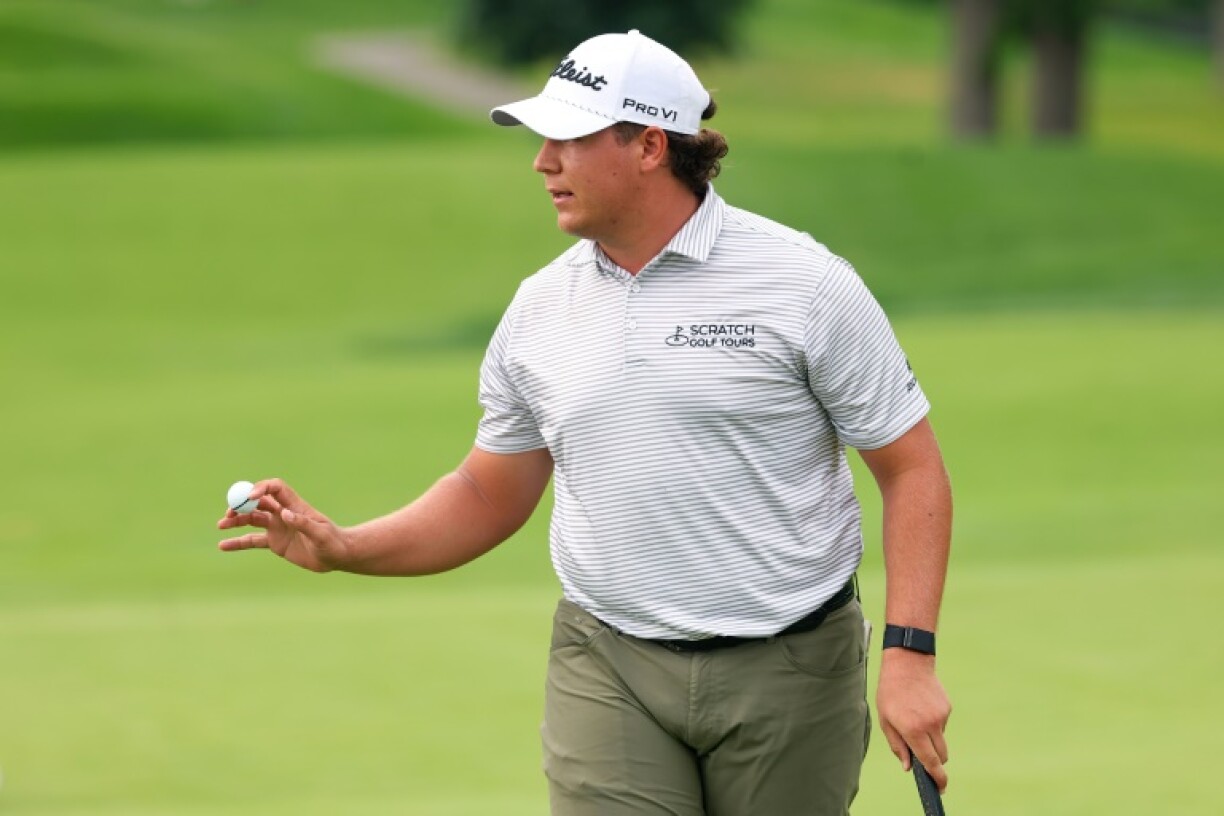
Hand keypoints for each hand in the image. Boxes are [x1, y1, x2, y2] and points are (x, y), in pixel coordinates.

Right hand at [216, 478, 349, 571]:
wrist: (336, 556)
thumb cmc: (333, 543)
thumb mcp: (321, 534)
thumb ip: (304, 524)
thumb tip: (285, 514)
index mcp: (295, 506)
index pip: (275, 489)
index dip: (262, 489)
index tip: (250, 497)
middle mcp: (283, 514)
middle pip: (258, 502)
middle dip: (242, 504)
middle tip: (230, 511)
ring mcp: (277, 527)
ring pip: (252, 519)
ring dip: (236, 520)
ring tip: (221, 524)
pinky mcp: (275, 542)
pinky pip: (252, 541)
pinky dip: (237, 542)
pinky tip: (223, 545)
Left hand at [876, 648, 951, 791]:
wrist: (908, 663)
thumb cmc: (891, 692)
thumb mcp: (885, 720)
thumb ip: (897, 746)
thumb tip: (908, 766)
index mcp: (913, 730)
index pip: (930, 761)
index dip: (937, 777)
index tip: (941, 788)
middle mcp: (930, 725)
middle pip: (941, 755)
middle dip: (935, 760)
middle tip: (923, 755)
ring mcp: (941, 716)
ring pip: (941, 739)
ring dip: (932, 739)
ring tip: (914, 718)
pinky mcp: (947, 708)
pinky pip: (942, 724)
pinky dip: (933, 722)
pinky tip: (921, 706)